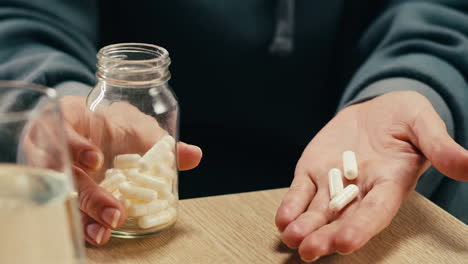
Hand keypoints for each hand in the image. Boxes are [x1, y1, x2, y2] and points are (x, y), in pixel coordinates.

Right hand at [60, 96, 201, 245]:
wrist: (89, 126)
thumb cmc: (110, 123)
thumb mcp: (134, 126)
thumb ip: (161, 143)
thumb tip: (195, 156)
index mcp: (68, 120)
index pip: (63, 130)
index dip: (76, 145)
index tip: (96, 160)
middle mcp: (51, 146)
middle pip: (63, 173)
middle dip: (90, 195)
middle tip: (114, 213)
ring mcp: (49, 171)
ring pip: (60, 196)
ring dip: (83, 216)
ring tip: (103, 234)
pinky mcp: (53, 190)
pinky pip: (59, 208)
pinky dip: (77, 222)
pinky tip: (94, 236)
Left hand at [275, 91, 467, 260]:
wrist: (376, 109)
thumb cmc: (405, 117)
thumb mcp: (424, 124)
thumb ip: (440, 147)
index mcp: (389, 184)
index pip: (376, 211)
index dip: (362, 227)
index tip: (346, 243)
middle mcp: (359, 191)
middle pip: (343, 218)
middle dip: (326, 236)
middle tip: (309, 251)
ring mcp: (333, 182)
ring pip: (318, 210)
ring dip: (304, 226)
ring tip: (291, 239)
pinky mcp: (313, 171)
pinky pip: (301, 192)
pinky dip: (291, 205)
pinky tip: (283, 219)